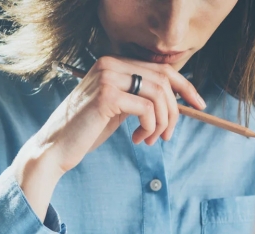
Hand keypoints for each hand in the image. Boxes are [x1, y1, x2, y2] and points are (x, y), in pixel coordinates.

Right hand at [39, 56, 206, 172]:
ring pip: (158, 95)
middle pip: (164, 81)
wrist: (55, 149)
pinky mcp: (107, 96)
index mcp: (112, 63)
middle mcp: (109, 63)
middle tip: (168, 136)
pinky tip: (137, 139)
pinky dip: (150, 128)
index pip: (160, 68)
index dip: (185, 86)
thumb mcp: (117, 108)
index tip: (200, 104)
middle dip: (174, 111)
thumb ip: (138, 97)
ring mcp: (107, 78)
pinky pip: (147, 109)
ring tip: (149, 140)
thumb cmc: (86, 132)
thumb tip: (174, 99)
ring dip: (162, 123)